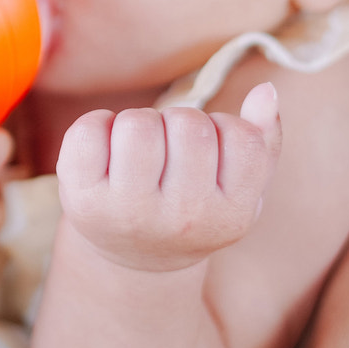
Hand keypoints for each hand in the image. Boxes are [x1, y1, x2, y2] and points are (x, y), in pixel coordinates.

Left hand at [55, 84, 280, 271]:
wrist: (133, 256)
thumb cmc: (191, 206)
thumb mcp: (239, 188)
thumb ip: (262, 141)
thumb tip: (265, 91)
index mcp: (229, 217)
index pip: (241, 137)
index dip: (222, 127)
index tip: (209, 150)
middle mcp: (181, 220)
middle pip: (187, 123)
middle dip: (176, 122)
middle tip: (168, 149)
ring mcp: (128, 211)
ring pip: (138, 123)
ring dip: (137, 122)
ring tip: (137, 149)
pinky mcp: (82, 200)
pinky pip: (88, 129)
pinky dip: (96, 125)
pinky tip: (105, 150)